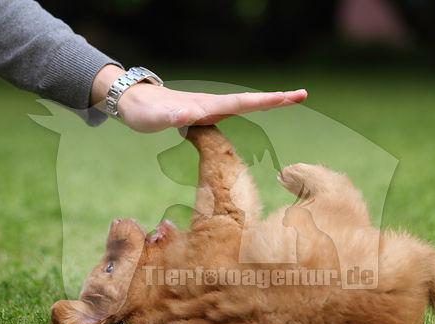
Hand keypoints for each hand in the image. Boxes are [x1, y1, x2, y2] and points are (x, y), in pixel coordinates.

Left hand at [90, 65, 306, 132]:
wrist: (132, 100)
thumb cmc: (141, 112)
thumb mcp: (153, 117)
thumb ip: (169, 117)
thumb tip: (188, 116)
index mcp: (205, 107)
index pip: (241, 103)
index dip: (265, 101)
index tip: (288, 97)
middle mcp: (211, 105)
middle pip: (249, 101)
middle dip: (276, 99)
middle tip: (302, 95)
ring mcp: (208, 109)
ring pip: (243, 104)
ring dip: (267, 102)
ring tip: (290, 100)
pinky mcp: (204, 114)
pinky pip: (234, 111)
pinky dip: (252, 108)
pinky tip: (260, 109)